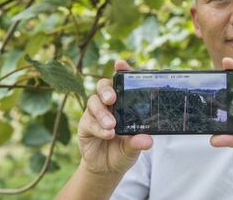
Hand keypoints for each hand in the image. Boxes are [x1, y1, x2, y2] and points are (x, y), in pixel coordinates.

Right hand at [78, 60, 152, 174]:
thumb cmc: (124, 150)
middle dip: (107, 90)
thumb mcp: (134, 147)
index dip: (121, 71)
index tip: (120, 64)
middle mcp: (109, 104)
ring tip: (112, 125)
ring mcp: (95, 112)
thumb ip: (138, 142)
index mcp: (124, 103)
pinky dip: (98, 127)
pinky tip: (107, 134)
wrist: (107, 168)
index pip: (123, 83)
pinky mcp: (85, 124)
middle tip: (112, 99)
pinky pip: (89, 121)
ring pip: (94, 102)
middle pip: (104, 86)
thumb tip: (147, 141)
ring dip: (102, 112)